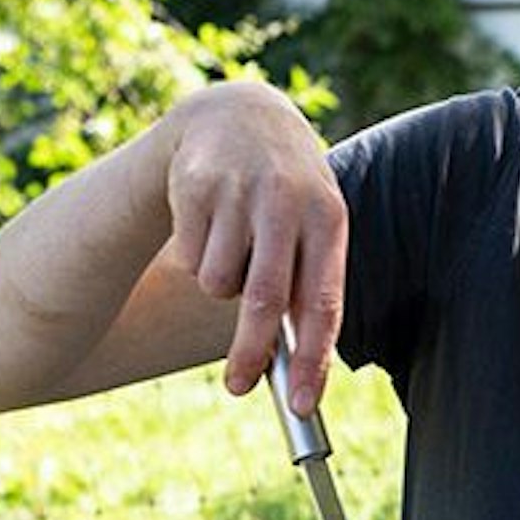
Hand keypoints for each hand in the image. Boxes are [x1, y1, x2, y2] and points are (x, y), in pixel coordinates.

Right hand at [164, 81, 349, 415]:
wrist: (238, 116)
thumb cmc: (286, 192)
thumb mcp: (312, 225)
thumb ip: (307, 285)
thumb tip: (293, 364)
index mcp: (328, 218)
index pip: (323, 301)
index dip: (312, 358)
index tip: (301, 403)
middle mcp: (286, 202)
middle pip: (264, 300)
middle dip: (251, 353)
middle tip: (239, 387)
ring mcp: (238, 192)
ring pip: (219, 284)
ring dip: (222, 288)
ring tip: (235, 249)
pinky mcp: (194, 187)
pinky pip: (191, 260)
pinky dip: (198, 259)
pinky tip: (211, 224)